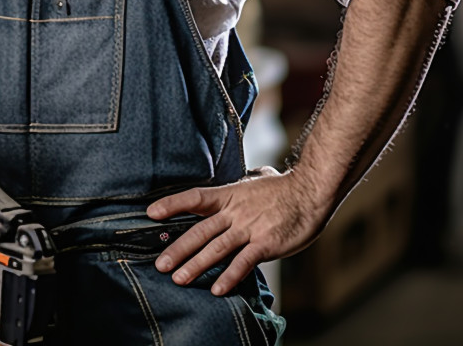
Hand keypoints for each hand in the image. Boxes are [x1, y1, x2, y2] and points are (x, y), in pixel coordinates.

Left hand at [146, 167, 328, 294]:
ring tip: (179, 279)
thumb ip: (247, 180)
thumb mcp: (257, 179)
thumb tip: (251, 173)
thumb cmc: (284, 189)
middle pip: (199, 230)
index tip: (151, 213)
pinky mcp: (265, 244)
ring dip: (196, 265)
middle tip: (160, 264)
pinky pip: (244, 262)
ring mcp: (249, 229)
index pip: (194, 198)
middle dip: (178, 249)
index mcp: (229, 195)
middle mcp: (234, 212)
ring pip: (216, 248)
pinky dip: (230, 276)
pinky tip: (218, 289)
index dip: (172, 204)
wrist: (310, 192)